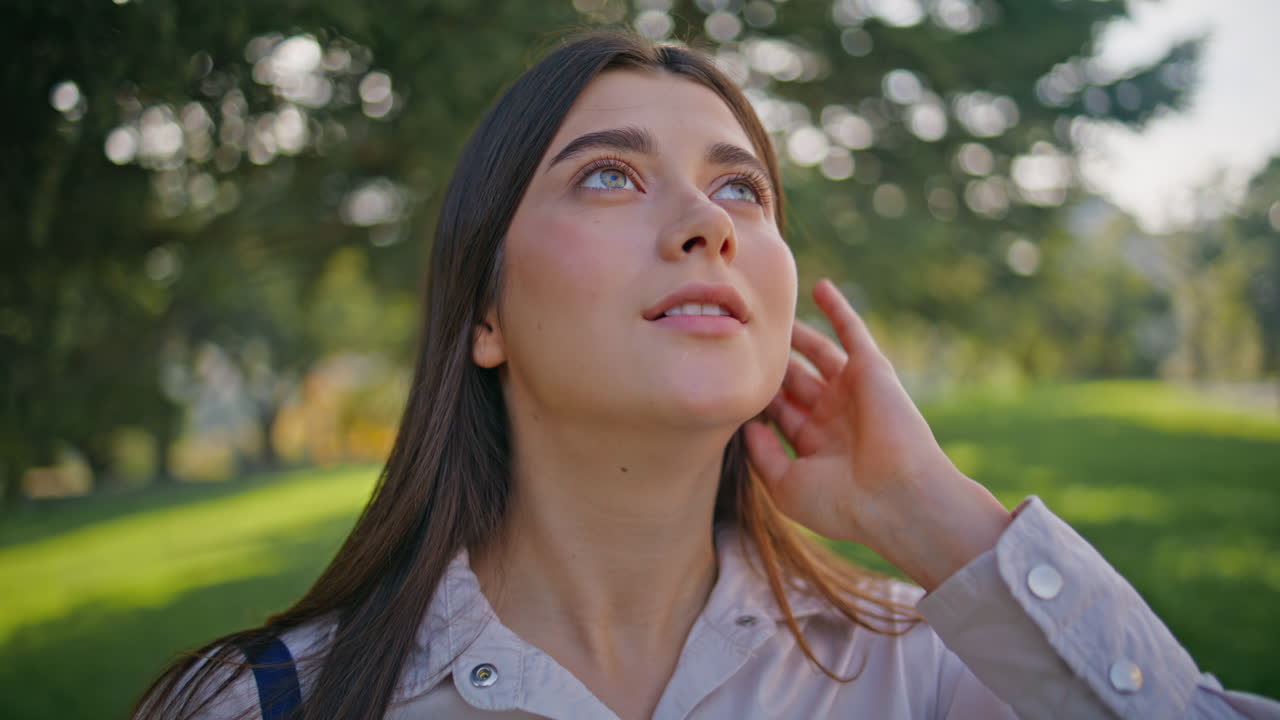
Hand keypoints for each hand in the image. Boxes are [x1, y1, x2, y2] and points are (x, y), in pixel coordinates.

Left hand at [744, 279, 1010, 590]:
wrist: (895, 499)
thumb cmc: (841, 503)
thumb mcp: (786, 486)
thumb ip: (761, 454)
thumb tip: (744, 424)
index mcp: (818, 446)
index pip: (780, 414)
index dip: (755, 397)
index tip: (726, 377)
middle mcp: (835, 417)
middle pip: (795, 381)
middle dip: (771, 364)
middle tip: (741, 338)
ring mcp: (853, 392)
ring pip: (818, 354)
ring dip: (797, 335)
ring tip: (769, 312)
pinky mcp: (871, 370)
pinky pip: (852, 331)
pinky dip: (837, 308)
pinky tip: (818, 286)